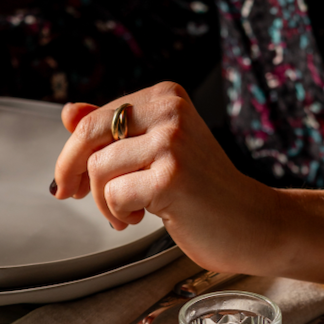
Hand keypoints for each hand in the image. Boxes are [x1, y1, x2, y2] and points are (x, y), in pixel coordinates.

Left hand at [52, 81, 323, 285]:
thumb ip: (116, 133)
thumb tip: (68, 113)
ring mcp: (172, 144)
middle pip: (88, 136)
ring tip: (129, 215)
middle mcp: (170, 112)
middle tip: (69, 194)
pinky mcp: (171, 178)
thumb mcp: (159, 154)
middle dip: (70, 171)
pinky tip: (140, 220)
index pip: (96, 117)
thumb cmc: (208, 194)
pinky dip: (120, 215)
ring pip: (99, 170)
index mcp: (166, 98)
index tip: (69, 180)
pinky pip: (115, 196)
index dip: (73, 152)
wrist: (254, 225)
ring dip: (104, 202)